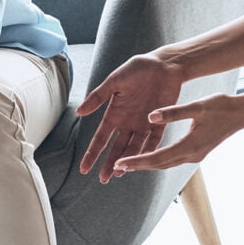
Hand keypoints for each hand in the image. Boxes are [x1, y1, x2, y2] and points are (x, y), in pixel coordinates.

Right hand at [76, 52, 187, 182]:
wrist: (164, 64)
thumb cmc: (137, 69)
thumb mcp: (114, 82)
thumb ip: (98, 97)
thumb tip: (79, 113)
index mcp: (115, 113)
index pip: (100, 138)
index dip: (92, 154)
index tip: (84, 169)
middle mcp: (128, 122)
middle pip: (117, 148)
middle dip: (109, 164)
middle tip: (103, 180)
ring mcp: (144, 124)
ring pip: (134, 148)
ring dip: (128, 161)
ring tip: (120, 174)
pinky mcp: (161, 122)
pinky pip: (155, 140)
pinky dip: (150, 151)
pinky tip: (145, 163)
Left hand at [114, 92, 243, 174]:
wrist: (241, 114)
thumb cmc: (221, 106)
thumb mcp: (197, 106)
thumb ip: (173, 112)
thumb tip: (150, 117)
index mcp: (190, 145)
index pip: (157, 157)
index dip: (137, 161)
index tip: (120, 163)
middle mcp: (191, 155)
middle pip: (159, 165)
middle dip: (137, 166)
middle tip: (115, 167)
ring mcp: (194, 156)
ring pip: (165, 164)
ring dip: (146, 165)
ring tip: (126, 164)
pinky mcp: (196, 153)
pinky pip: (171, 160)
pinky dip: (157, 160)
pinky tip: (146, 156)